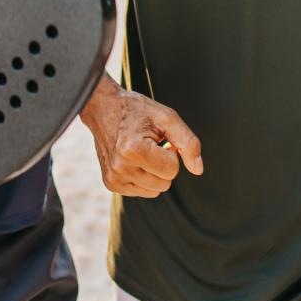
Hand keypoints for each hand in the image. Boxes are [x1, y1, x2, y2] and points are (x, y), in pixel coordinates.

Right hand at [81, 75, 202, 197]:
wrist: (102, 108)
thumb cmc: (138, 110)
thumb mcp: (167, 118)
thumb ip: (188, 142)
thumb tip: (198, 170)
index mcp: (133, 150)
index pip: (172, 170)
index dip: (172, 152)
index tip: (160, 139)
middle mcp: (120, 168)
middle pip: (164, 184)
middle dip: (164, 165)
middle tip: (151, 145)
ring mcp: (113, 178)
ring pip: (154, 191)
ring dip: (155, 173)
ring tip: (143, 152)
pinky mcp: (110, 184)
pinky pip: (141, 192)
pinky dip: (143, 178)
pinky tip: (134, 160)